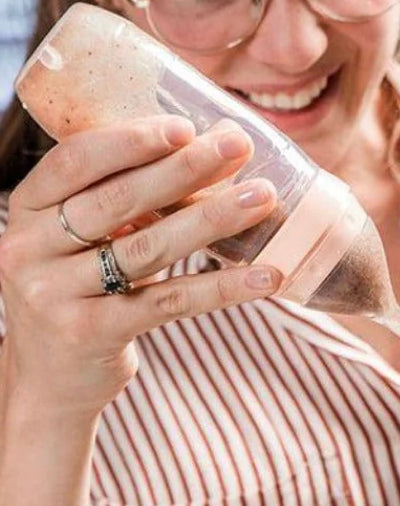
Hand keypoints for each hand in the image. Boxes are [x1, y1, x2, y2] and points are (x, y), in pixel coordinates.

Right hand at [0, 116, 280, 421]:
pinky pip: (168, 302)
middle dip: (184, 169)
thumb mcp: (81, 237)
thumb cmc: (82, 287)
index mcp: (27, 209)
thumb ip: (128, 195)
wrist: (49, 378)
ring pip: (148, 248)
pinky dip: (222, 287)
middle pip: (117, 199)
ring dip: (212, 218)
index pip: (74, 160)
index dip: (130, 141)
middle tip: (238, 147)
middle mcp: (28, 248)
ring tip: (262, 197)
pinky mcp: (89, 334)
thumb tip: (220, 148)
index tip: (186, 127)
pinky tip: (265, 276)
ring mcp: (54, 295)